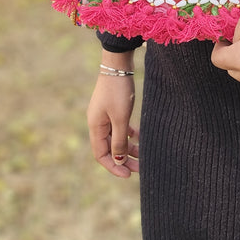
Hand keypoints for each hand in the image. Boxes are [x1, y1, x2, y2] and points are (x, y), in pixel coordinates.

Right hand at [87, 52, 139, 177]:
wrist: (118, 64)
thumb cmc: (118, 91)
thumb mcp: (120, 118)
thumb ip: (119, 141)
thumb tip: (119, 160)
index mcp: (95, 127)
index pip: (101, 155)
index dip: (113, 166)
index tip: (127, 175)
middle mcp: (98, 123)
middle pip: (109, 149)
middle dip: (124, 160)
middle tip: (140, 169)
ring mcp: (105, 116)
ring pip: (116, 139)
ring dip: (129, 148)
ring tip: (144, 156)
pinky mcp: (113, 109)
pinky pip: (120, 128)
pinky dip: (129, 135)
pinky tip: (140, 137)